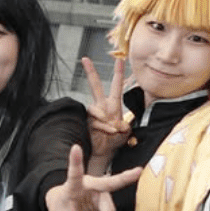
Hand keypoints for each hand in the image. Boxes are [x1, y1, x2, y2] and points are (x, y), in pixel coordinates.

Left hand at [46, 144, 142, 210]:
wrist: (64, 203)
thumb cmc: (62, 209)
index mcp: (73, 186)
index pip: (74, 174)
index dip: (75, 161)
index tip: (75, 147)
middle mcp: (90, 184)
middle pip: (108, 185)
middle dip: (123, 179)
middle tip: (138, 172)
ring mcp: (100, 190)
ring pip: (109, 210)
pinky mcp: (107, 198)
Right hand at [81, 57, 131, 172]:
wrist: (103, 151)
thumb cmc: (114, 140)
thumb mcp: (125, 132)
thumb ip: (124, 127)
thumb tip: (115, 124)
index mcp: (113, 104)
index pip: (116, 85)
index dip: (118, 72)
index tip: (119, 59)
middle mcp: (102, 106)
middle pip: (95, 85)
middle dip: (90, 72)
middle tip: (85, 59)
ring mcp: (93, 113)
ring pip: (95, 108)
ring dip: (104, 119)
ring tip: (111, 129)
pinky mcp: (87, 121)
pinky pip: (94, 121)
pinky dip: (103, 127)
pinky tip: (108, 132)